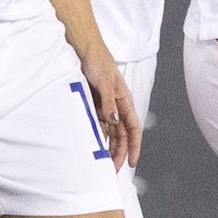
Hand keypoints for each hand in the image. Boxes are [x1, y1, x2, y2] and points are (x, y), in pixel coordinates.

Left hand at [81, 49, 141, 169]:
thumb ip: (108, 101)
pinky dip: (98, 136)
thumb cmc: (97, 60)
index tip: (132, 162)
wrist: (83, 47)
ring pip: (111, 132)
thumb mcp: (104, 81)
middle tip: (113, 170)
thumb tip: (114, 120)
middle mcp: (117, 105)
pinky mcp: (94, 104)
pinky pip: (98, 124)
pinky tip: (93, 146)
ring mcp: (105, 105)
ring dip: (109, 147)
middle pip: (122, 134)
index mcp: (124, 99)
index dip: (134, 146)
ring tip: (103, 163)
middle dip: (120, 152)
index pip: (134, 128)